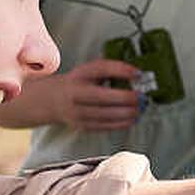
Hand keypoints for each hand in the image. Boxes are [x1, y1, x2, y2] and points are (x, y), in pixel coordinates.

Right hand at [0, 59, 144, 131]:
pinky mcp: (82, 125)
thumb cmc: (77, 83)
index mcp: (79, 75)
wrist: (52, 101)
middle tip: (142, 97)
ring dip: (127, 113)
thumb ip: (108, 71)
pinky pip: (105, 126)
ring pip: (105, 114)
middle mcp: (75, 93)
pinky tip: (131, 118)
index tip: (137, 73)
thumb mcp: (88, 71)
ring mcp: (77, 111)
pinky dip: (121, 123)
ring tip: (140, 109)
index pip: (100, 69)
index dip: (120, 70)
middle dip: (126, 98)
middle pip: (102, 96)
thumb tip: (136, 75)